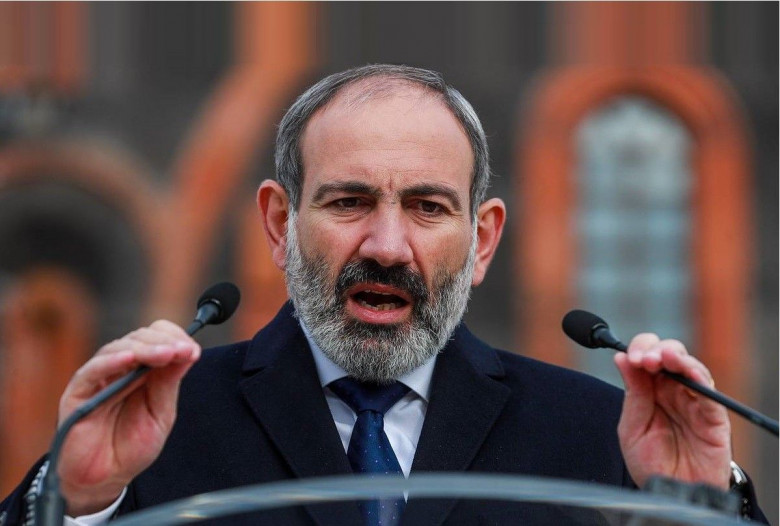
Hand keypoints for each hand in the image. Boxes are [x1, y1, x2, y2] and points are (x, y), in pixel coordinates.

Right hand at [55, 320, 200, 515]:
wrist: (106, 478)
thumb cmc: (132, 446)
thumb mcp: (161, 414)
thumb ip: (169, 384)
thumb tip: (188, 352)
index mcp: (143, 369)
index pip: (157, 338)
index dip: (175, 338)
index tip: (193, 350)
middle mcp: (120, 368)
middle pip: (140, 337)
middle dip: (164, 342)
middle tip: (182, 351)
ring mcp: (98, 377)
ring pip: (118, 348)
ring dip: (145, 348)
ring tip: (165, 354)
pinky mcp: (78, 392)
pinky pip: (92, 371)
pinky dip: (112, 362)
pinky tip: (130, 360)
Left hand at [614, 333, 731, 488]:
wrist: (671, 492)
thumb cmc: (652, 463)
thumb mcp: (632, 428)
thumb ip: (632, 394)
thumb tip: (620, 358)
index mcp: (651, 390)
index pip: (647, 357)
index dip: (639, 350)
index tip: (630, 357)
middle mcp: (673, 390)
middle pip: (669, 354)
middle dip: (656, 350)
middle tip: (644, 360)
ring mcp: (694, 401)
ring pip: (691, 367)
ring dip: (677, 357)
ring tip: (663, 358)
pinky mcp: (714, 417)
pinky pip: (709, 393)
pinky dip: (699, 378)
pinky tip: (688, 372)